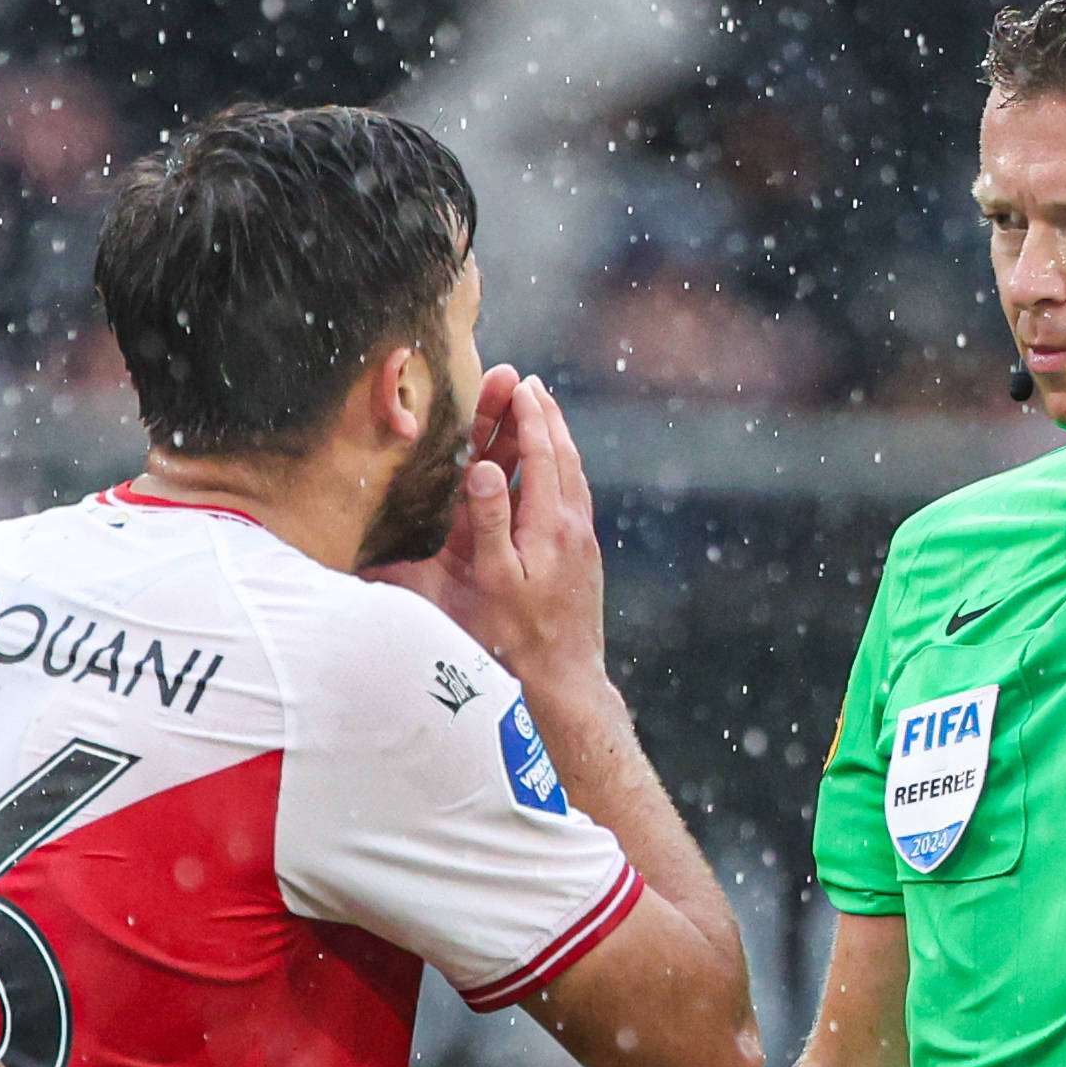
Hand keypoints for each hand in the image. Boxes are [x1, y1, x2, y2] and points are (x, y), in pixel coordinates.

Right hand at [374, 368, 613, 699]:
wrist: (564, 684)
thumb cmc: (514, 639)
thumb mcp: (490, 580)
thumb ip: (487, 521)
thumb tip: (482, 465)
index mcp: (549, 525)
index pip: (541, 453)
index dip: (528, 415)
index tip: (517, 381)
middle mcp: (573, 527)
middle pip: (562, 455)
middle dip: (544, 416)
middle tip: (528, 383)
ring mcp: (582, 543)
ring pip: (573, 475)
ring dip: (557, 438)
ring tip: (543, 411)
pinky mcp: (583, 559)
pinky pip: (574, 497)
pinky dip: (562, 468)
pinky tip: (554, 471)